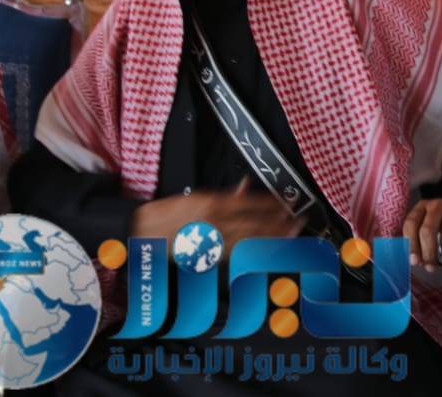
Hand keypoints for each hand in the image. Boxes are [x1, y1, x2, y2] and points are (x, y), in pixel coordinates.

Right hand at [131, 179, 303, 254]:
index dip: (273, 205)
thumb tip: (247, 185)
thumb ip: (226, 194)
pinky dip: (254, 251)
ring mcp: (211, 241)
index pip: (251, 203)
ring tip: (291, 236)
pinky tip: (267, 250)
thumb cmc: (167, 214)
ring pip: (250, 240)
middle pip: (255, 223)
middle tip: (299, 222)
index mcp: (213, 203)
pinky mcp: (207, 255)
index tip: (288, 205)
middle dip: (280, 223)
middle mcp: (215, 222)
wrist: (142, 233)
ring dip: (273, 238)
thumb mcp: (197, 196)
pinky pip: (236, 253)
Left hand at [402, 199, 441, 270]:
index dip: (411, 245)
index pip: (410, 224)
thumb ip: (418, 242)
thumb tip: (411, 262)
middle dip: (428, 253)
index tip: (414, 262)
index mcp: (422, 207)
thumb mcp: (430, 230)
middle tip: (431, 268)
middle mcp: (437, 204)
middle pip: (427, 231)